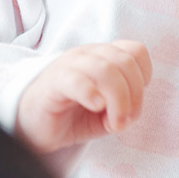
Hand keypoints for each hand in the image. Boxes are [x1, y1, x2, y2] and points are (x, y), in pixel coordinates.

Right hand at [16, 40, 150, 152]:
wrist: (34, 126)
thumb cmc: (74, 115)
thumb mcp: (107, 114)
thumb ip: (124, 108)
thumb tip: (130, 113)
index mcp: (105, 56)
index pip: (136, 51)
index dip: (143, 77)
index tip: (135, 103)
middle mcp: (89, 54)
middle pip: (125, 61)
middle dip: (134, 95)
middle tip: (125, 120)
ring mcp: (70, 64)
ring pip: (106, 69)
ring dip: (119, 100)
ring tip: (114, 123)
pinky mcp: (53, 81)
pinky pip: (76, 80)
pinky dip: (92, 93)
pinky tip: (96, 107)